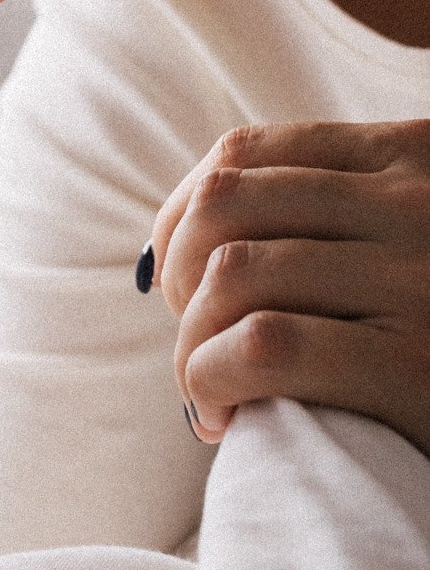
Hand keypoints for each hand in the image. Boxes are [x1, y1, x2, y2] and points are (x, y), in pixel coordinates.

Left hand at [150, 121, 429, 457]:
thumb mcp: (406, 243)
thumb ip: (330, 219)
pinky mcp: (418, 368)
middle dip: (178, 278)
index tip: (174, 275)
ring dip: (189, 342)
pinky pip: (264, 346)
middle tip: (192, 341)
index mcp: (417, 156)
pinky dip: (212, 378)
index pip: (245, 153)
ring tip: (205, 393)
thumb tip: (165, 247)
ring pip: (234, 273)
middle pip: (224, 206)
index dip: (181, 214)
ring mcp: (422, 281)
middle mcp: (421, 201)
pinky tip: (222, 416)